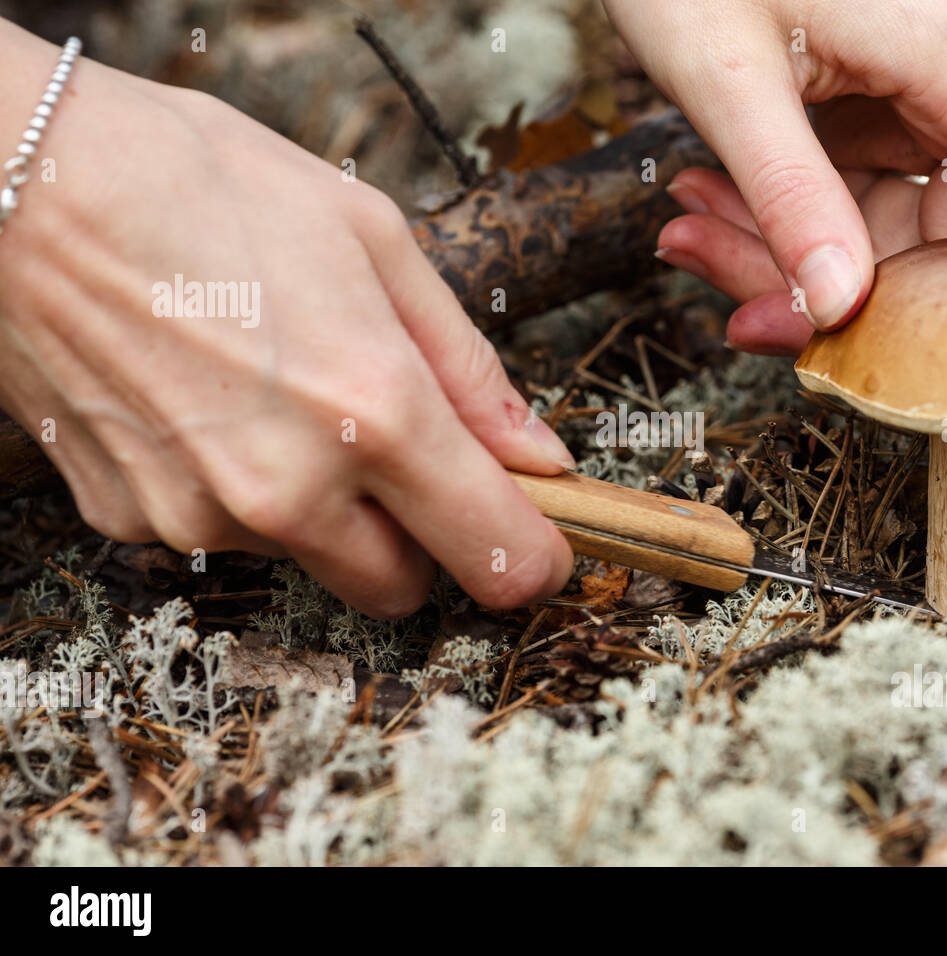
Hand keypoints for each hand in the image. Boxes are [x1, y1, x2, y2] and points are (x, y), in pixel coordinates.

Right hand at [0, 24, 573, 616]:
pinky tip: (210, 401)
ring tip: (281, 391)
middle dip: (420, 536)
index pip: (495, 555)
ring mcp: (201, 514)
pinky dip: (240, 491)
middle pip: (404, 586)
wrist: (21, 178)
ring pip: (312, 558)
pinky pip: (225, 535)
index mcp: (375, 412)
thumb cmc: (205, 184)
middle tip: (400, 450)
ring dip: (325, 507)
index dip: (533, 558)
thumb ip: (470, 369)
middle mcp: (291, 488)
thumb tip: (539, 456)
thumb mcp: (375, 242)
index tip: (540, 543)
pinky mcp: (131, 518)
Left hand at [606, 0, 946, 447]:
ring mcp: (940, 82)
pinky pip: (869, 192)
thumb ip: (785, 196)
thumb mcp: (724, 74)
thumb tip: (838, 311)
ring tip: (694, 231)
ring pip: (897, 228)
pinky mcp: (901, 89)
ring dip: (796, 259)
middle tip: (743, 319)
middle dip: (849, 306)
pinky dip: (797, 221)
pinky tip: (712, 205)